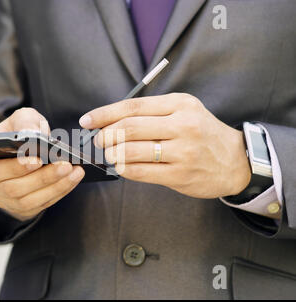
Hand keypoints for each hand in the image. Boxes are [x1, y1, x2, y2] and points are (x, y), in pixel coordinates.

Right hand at [0, 107, 84, 220]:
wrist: (21, 152)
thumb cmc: (19, 134)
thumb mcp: (20, 119)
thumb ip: (25, 121)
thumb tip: (34, 134)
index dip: (16, 167)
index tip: (38, 159)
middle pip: (13, 188)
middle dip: (42, 177)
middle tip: (65, 164)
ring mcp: (4, 200)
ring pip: (29, 200)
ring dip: (55, 186)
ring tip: (75, 171)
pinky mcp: (21, 209)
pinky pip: (41, 205)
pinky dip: (60, 191)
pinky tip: (74, 178)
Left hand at [79, 93, 250, 198]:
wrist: (235, 160)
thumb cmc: (202, 133)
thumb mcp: (183, 112)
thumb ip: (151, 114)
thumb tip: (110, 122)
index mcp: (180, 104)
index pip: (133, 106)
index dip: (105, 114)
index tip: (87, 121)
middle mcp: (182, 125)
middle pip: (130, 128)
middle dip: (105, 135)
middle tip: (97, 141)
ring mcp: (183, 151)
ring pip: (133, 151)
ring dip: (112, 153)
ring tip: (108, 154)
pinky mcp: (180, 174)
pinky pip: (142, 172)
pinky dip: (124, 169)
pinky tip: (120, 167)